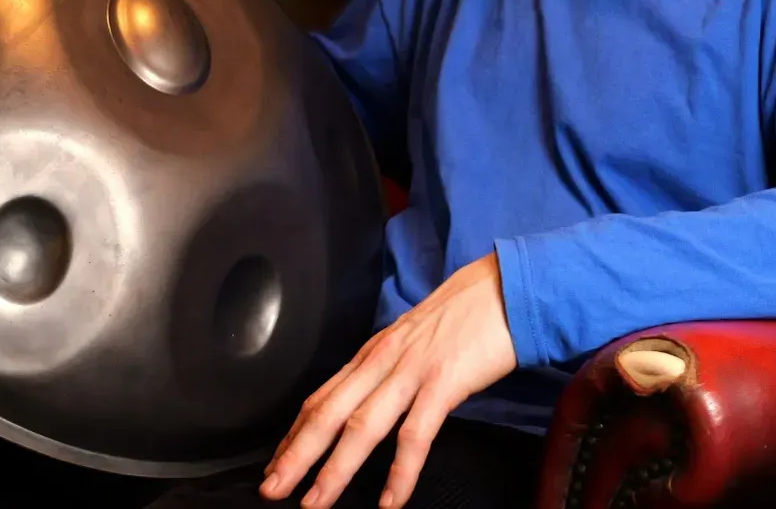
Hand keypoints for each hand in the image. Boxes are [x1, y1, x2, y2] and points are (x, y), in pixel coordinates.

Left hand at [258, 251, 517, 508]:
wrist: (502, 289)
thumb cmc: (463, 317)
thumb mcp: (412, 342)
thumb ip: (388, 371)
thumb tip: (370, 400)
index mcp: (372, 354)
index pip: (321, 398)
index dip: (295, 433)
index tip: (277, 462)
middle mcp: (381, 362)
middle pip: (328, 414)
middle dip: (297, 455)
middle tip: (272, 488)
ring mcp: (410, 372)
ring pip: (361, 427)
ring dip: (334, 468)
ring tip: (315, 502)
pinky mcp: (443, 383)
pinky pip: (415, 434)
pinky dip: (400, 471)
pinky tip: (389, 501)